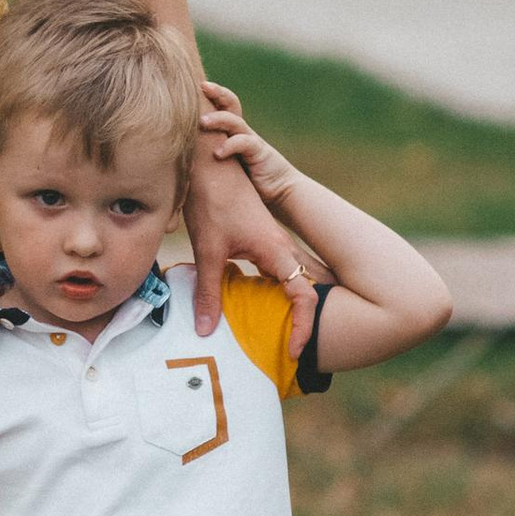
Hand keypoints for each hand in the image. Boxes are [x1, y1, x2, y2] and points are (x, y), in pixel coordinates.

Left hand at [183, 133, 313, 337]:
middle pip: (309, 290)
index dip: (304, 327)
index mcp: (277, 252)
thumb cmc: (212, 201)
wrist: (211, 164)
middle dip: (308, 321)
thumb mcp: (209, 251)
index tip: (294, 352)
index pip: (303, 297)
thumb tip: (206, 331)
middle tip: (298, 350)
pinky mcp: (263, 239)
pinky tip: (268, 306)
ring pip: (296, 280)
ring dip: (297, 307)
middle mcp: (283, 249)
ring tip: (289, 334)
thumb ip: (209, 293)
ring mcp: (275, 243)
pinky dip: (281, 292)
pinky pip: (281, 272)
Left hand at [200, 84, 302, 210]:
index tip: (191, 87)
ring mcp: (251, 140)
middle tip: (202, 86)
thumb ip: (204, 158)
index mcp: (231, 132)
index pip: (220, 106)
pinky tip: (217, 154)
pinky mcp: (259, 152)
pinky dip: (230, 146)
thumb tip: (175, 160)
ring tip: (202, 122)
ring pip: (234, 121)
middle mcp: (241, 131)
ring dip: (218, 119)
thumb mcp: (222, 166)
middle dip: (217, 93)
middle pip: (230, 104)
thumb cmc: (246, 181)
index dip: (209, 95)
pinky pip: (244, 143)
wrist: (280, 191)